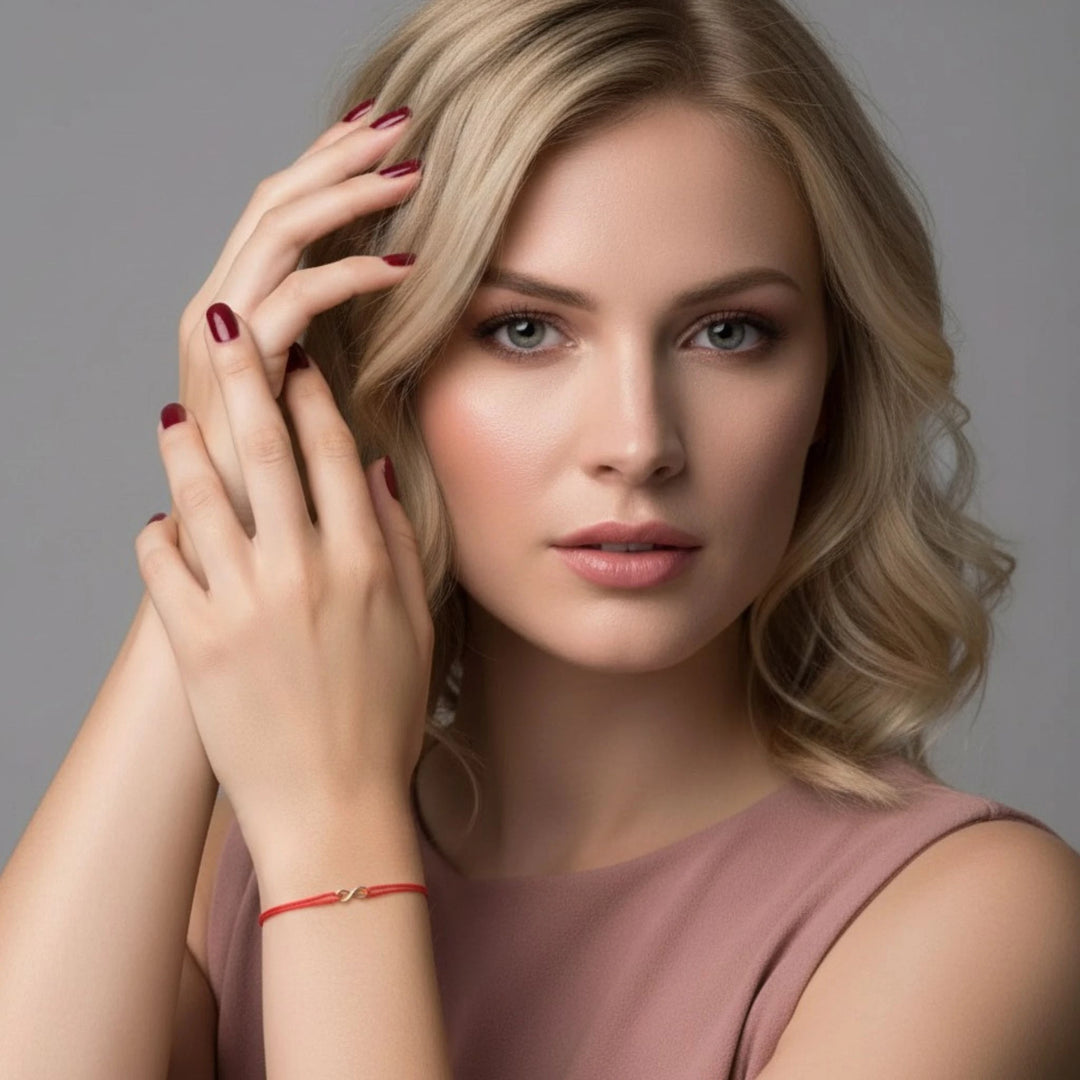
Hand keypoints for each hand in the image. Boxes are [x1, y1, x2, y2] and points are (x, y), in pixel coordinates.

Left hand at [135, 304, 433, 858]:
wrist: (334, 805)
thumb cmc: (383, 714)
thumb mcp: (415, 625)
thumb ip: (399, 541)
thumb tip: (375, 470)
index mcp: (364, 562)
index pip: (329, 452)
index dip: (309, 393)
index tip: (295, 355)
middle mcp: (304, 571)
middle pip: (265, 449)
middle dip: (243, 374)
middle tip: (225, 325)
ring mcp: (244, 605)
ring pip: (199, 494)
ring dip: (183, 443)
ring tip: (175, 411)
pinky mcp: (194, 642)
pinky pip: (160, 562)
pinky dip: (157, 532)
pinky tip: (161, 521)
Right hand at [173, 104, 420, 586]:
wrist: (238, 571)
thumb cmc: (281, 505)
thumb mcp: (313, 414)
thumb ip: (336, 364)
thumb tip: (381, 343)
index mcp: (237, 313)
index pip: (279, 212)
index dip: (328, 167)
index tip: (385, 138)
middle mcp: (219, 313)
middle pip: (275, 201)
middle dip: (337, 155)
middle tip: (401, 121)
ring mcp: (221, 339)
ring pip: (279, 232)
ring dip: (347, 193)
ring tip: (413, 170)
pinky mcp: (236, 375)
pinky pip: (293, 300)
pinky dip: (349, 275)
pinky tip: (405, 266)